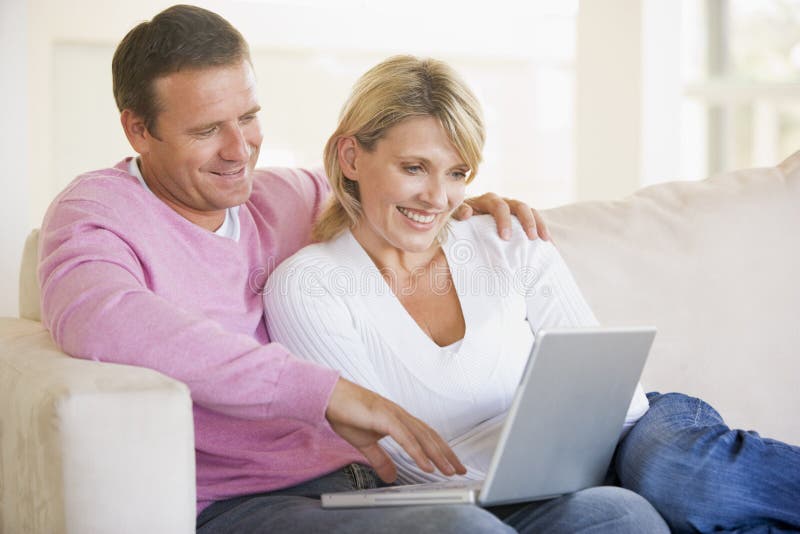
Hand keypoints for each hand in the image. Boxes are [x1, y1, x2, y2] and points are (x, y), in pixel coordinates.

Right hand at [325, 378, 465, 482]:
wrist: (329, 397)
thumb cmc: (346, 413)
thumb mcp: (365, 444)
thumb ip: (380, 459)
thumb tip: (391, 477)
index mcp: (398, 420)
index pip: (426, 436)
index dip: (441, 450)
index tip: (452, 465)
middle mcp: (401, 416)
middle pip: (430, 436)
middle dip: (447, 454)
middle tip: (460, 470)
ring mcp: (394, 415)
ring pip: (422, 437)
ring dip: (437, 455)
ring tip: (448, 470)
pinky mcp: (384, 417)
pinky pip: (405, 437)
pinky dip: (417, 452)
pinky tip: (426, 464)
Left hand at [453, 193, 549, 240]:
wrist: (465, 221)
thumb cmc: (461, 221)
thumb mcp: (457, 217)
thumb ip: (460, 213)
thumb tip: (467, 214)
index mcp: (486, 201)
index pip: (498, 206)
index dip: (504, 220)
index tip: (505, 238)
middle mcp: (502, 202)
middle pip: (519, 206)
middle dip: (526, 222)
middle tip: (530, 238)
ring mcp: (513, 209)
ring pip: (530, 211)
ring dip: (538, 224)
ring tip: (544, 240)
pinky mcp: (519, 218)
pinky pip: (535, 220)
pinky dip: (542, 231)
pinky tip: (550, 244)